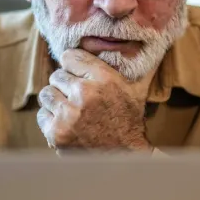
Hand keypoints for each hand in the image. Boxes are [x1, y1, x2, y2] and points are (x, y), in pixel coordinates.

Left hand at [37, 49, 152, 152]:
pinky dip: (51, 119)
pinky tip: (65, 124)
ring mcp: (68, 115)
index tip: (75, 72)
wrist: (123, 158)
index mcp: (104, 79)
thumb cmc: (129, 122)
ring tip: (70, 110)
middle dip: (65, 85)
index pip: (70, 56)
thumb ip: (136, 65)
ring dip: (56, 101)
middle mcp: (85, 94)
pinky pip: (42, 115)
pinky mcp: (57, 133)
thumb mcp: (135, 90)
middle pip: (56, 75)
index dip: (72, 64)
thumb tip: (157, 40)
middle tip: (76, 97)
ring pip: (46, 94)